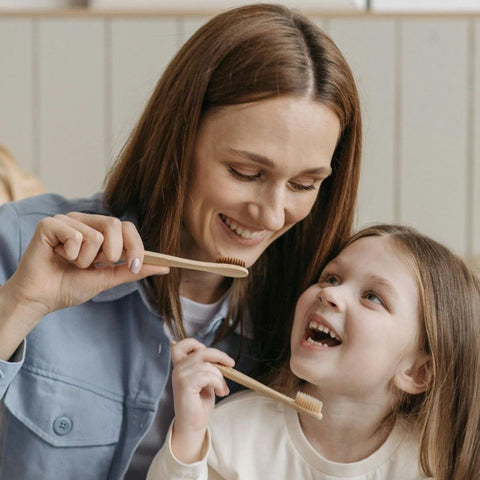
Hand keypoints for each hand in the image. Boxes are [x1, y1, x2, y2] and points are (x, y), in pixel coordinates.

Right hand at [1, 212, 168, 344]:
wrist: (42, 299)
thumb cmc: (71, 286)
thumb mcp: (108, 278)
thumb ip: (133, 270)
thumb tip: (164, 266)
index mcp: (99, 230)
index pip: (127, 227)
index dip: (136, 246)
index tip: (136, 265)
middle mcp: (84, 220)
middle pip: (115, 224)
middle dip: (112, 253)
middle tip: (95, 265)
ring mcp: (67, 220)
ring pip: (95, 235)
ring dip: (86, 260)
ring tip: (71, 263)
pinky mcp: (50, 224)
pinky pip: (75, 236)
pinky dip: (70, 255)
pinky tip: (58, 257)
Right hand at [170, 338, 234, 462]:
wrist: (193, 425)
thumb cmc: (199, 403)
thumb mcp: (205, 380)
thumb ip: (206, 367)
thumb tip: (221, 358)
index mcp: (180, 367)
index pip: (180, 345)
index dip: (194, 343)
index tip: (207, 351)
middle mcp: (178, 369)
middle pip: (201, 351)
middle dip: (219, 356)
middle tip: (231, 365)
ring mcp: (180, 376)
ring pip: (208, 365)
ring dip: (220, 377)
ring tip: (223, 389)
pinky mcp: (185, 384)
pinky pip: (208, 375)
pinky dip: (218, 383)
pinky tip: (221, 392)